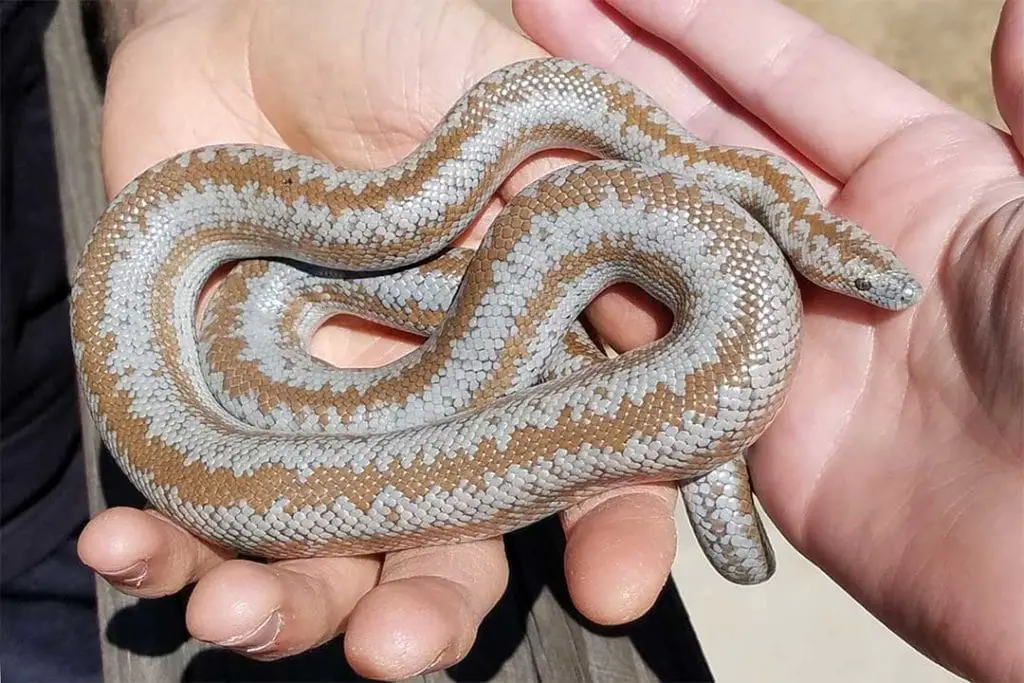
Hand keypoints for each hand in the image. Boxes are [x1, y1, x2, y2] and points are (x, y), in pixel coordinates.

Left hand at [78, 1, 682, 677]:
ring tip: (233, 616)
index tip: (612, 589)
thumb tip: (687, 278)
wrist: (249, 27)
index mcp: (529, 353)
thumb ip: (596, 186)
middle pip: (454, 547)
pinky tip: (124, 556)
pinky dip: (159, 543)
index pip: (595, 468)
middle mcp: (438, 411)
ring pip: (326, 553)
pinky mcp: (220, 411)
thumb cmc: (400, 44)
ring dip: (287, 605)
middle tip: (397, 653)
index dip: (616, 536)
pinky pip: (195, 503)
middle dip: (431, 610)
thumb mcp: (516, 100)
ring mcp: (327, 421)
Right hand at [511, 0, 1022, 680]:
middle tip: (524, 20)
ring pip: (656, 248)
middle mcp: (825, 252)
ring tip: (492, 134)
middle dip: (612, 80)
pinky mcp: (739, 428)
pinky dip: (584, 316)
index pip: (780, 77)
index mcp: (914, 183)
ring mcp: (775, 341)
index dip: (692, 20)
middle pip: (697, 147)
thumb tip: (1014, 0)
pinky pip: (647, 360)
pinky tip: (517, 268)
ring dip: (580, 189)